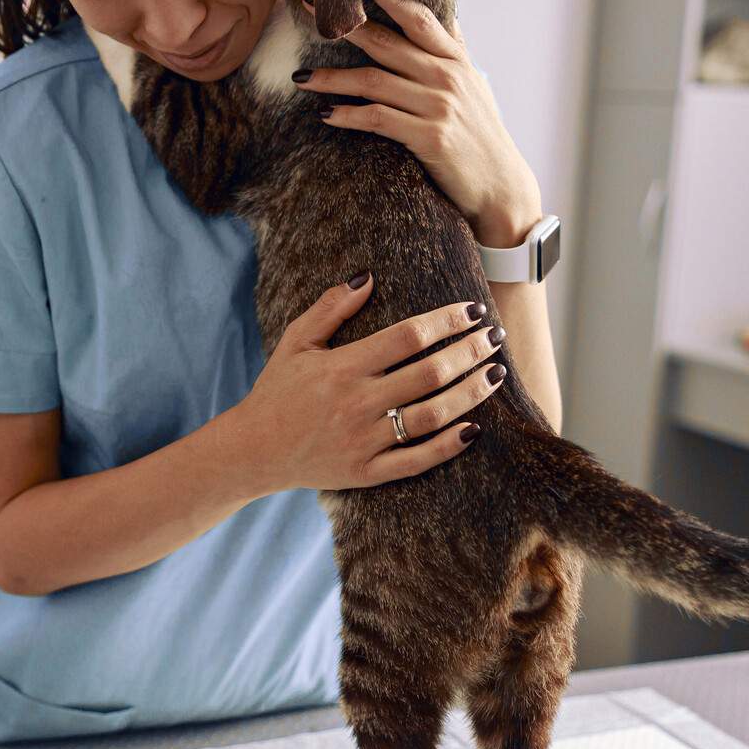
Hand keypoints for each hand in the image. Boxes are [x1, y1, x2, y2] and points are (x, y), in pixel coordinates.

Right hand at [226, 272, 506, 496]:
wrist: (253, 450)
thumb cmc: (277, 390)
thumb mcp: (295, 341)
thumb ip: (329, 307)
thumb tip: (368, 276)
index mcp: (341, 366)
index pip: (407, 336)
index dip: (446, 321)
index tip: (473, 310)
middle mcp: (356, 402)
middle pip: (429, 373)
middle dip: (469, 352)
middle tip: (495, 337)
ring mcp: (364, 440)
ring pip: (432, 415)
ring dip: (470, 393)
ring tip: (495, 374)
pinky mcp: (367, 472)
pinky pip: (417, 460)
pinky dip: (449, 445)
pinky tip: (474, 428)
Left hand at [297, 0, 542, 247]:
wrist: (501, 187)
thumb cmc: (482, 135)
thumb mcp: (476, 85)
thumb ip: (456, 50)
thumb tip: (449, 15)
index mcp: (455, 60)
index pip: (419, 17)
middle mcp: (448, 77)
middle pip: (386, 43)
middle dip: (343, 26)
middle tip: (307, 10)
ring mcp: (439, 106)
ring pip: (374, 81)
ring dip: (332, 78)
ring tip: (301, 78)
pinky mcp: (430, 137)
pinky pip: (378, 118)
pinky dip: (348, 115)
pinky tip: (326, 114)